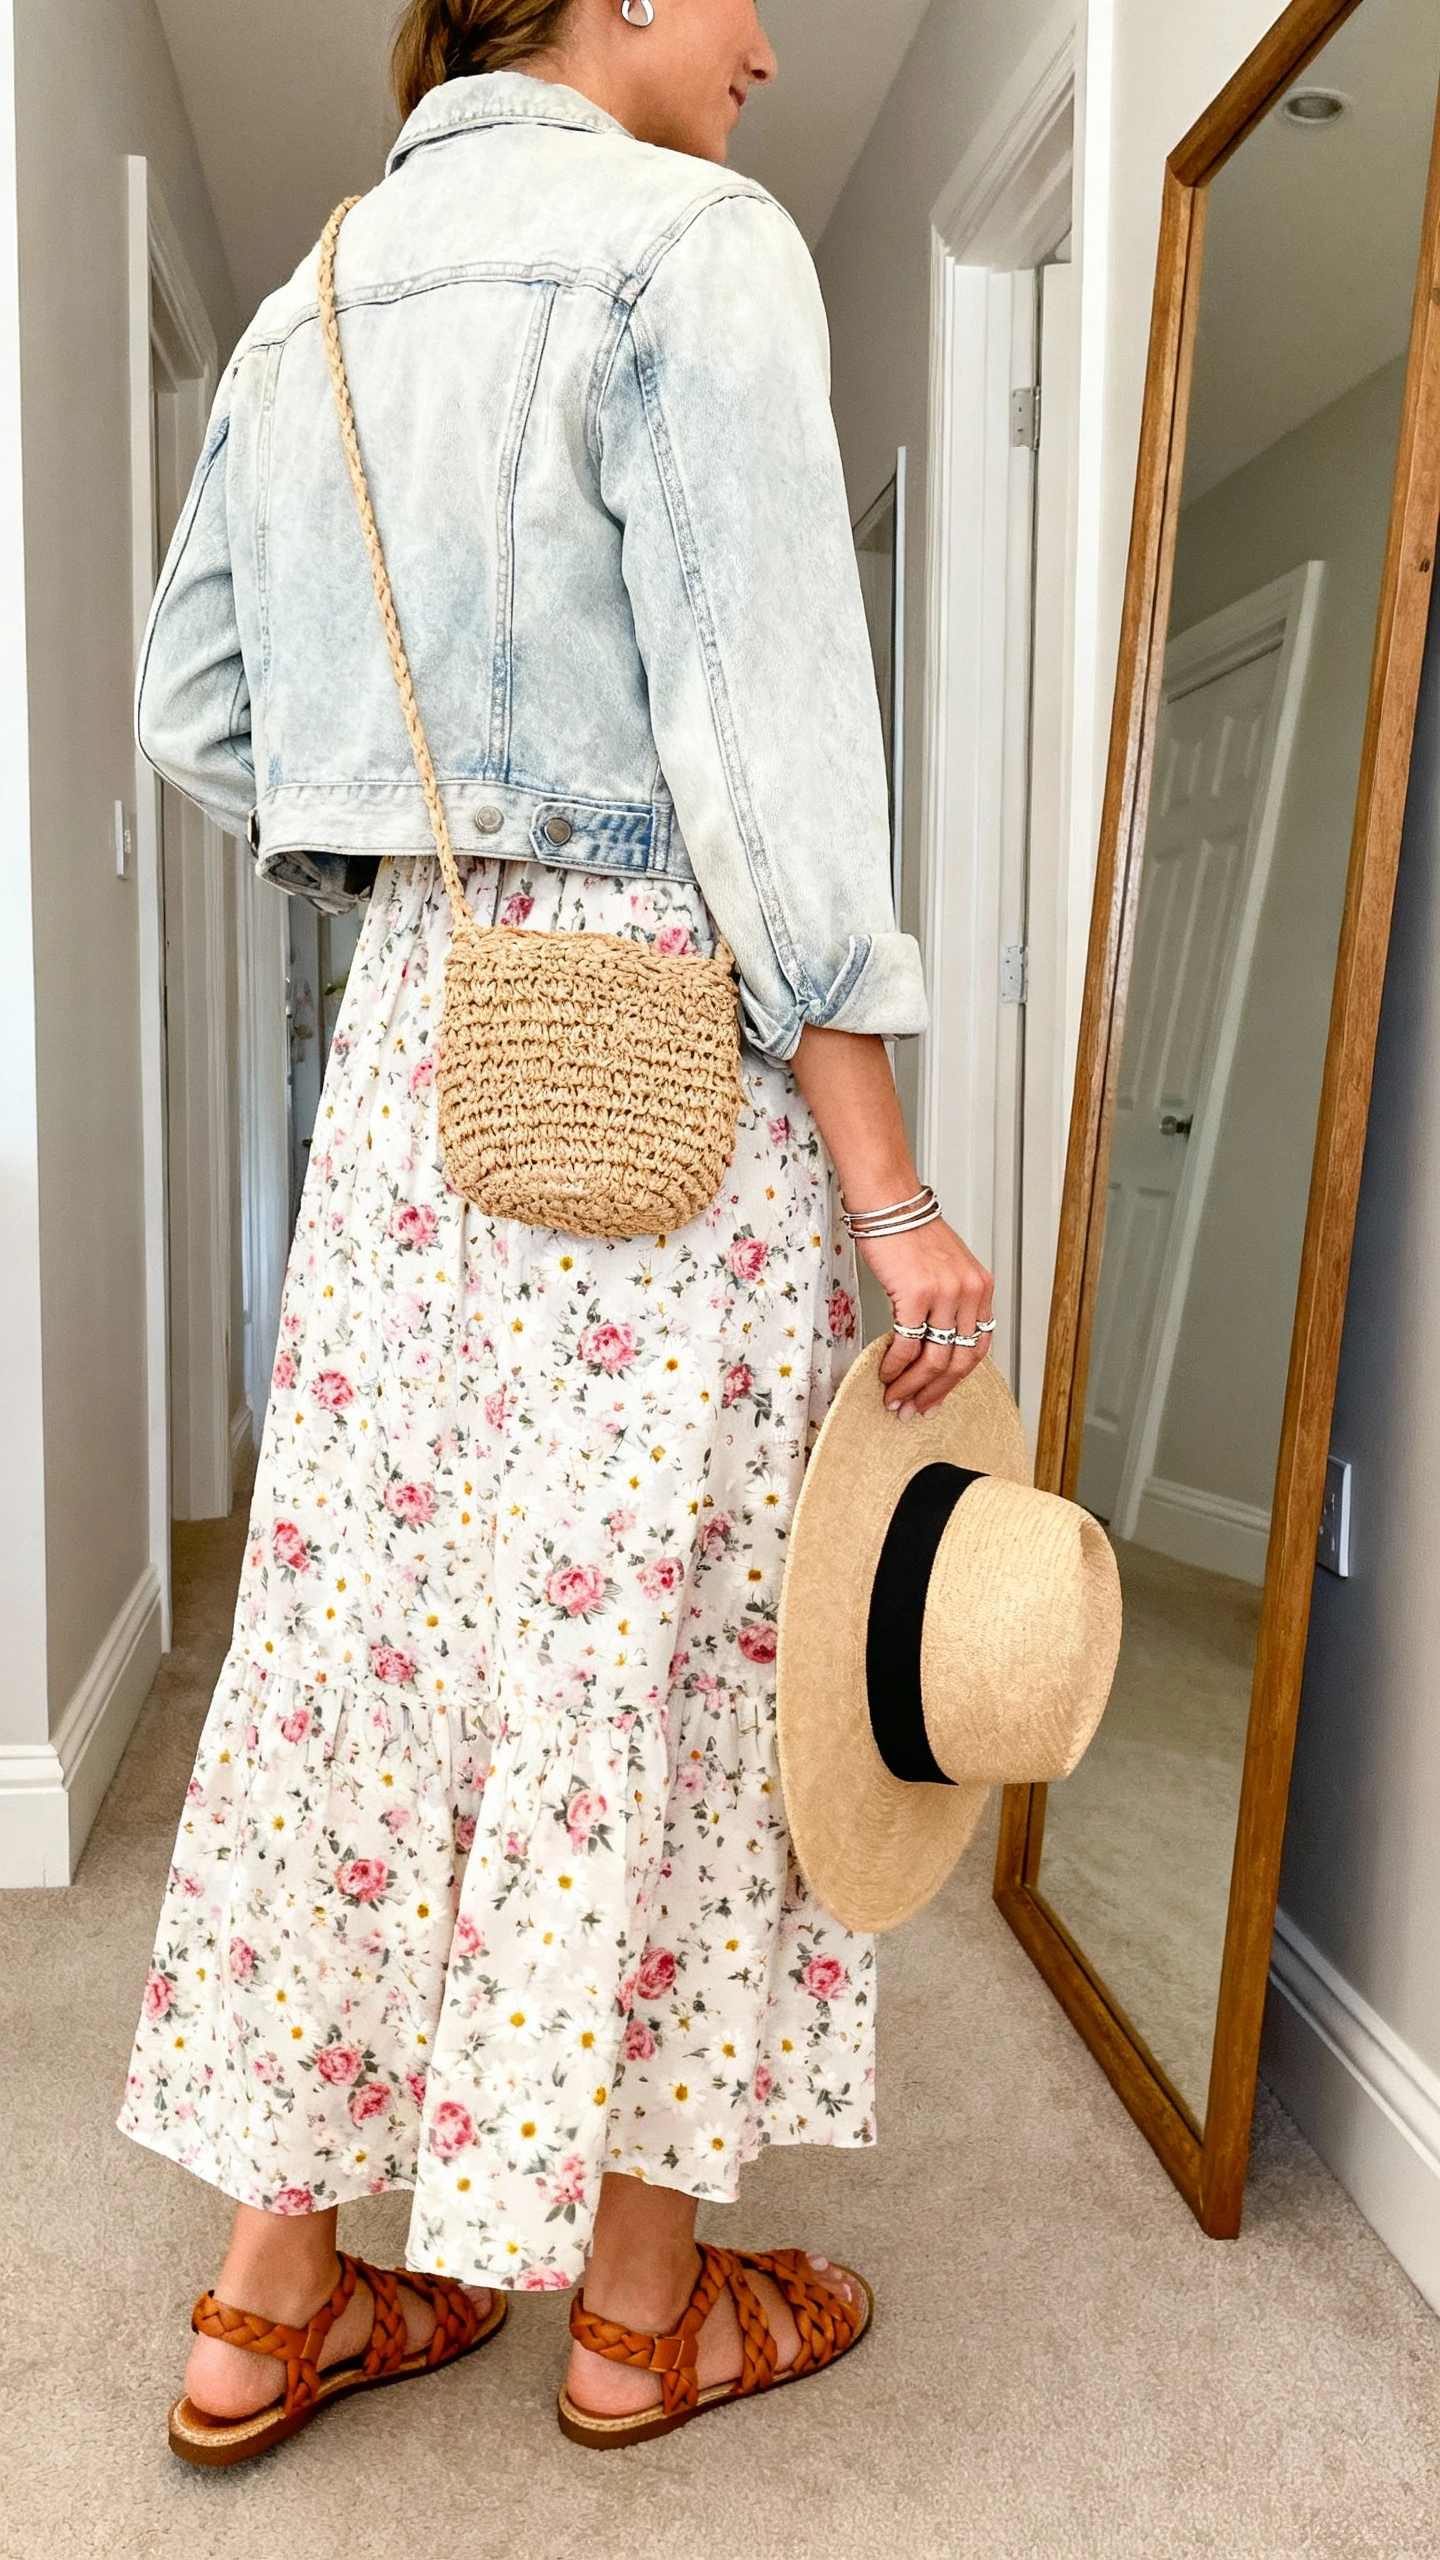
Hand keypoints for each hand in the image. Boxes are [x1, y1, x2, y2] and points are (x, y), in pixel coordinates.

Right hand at [863, 1219, 993, 1417]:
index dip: (956, 1380)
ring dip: (912, 1386)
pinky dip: (895, 1366)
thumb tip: (931, 1347)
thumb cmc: (910, 1233)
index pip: (978, 1349)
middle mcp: (969, 1292)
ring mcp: (945, 1294)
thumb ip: (948, 1305)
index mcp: (981, 1289)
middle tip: (915, 1409)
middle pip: (959, 1361)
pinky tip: (884, 1374)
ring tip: (894, 1399)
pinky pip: (907, 1344)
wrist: (890, 1204)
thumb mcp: (945, 1269)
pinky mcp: (917, 1293)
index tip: (937, 1396)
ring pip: (934, 1359)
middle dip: (935, 1392)